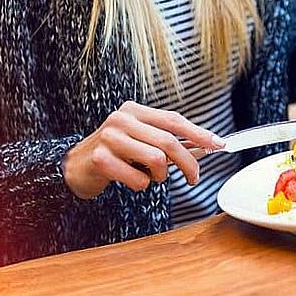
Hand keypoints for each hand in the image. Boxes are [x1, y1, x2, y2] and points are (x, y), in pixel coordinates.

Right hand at [63, 101, 225, 198]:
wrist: (76, 166)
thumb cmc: (116, 153)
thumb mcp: (141, 140)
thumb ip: (168, 141)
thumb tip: (204, 146)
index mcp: (134, 110)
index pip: (173, 120)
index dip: (199, 133)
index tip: (219, 144)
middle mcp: (121, 119)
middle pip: (169, 141)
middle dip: (188, 163)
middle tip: (194, 178)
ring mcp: (109, 138)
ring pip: (156, 160)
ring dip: (160, 176)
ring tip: (150, 176)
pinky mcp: (101, 159)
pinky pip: (139, 179)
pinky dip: (142, 185)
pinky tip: (130, 180)